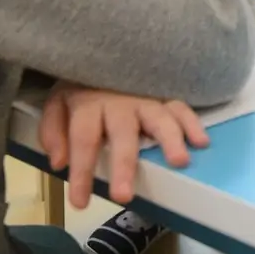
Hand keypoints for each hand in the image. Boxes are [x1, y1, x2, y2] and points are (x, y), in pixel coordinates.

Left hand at [37, 84, 209, 208]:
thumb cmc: (83, 88)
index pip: (83, 140)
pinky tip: (201, 142)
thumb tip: (59, 162)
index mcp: (88, 103)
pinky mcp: (165, 94)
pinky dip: (192, 123)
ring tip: (179, 162)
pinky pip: (181, 107)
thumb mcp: (58, 103)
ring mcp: (145, 97)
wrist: (104, 51)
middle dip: (123, 165)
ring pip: (159, 118)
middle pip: (121, 134)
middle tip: (123, 196)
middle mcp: (119, 102)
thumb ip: (54, 131)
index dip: (81, 172)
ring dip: (170, 139)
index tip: (80, 203)